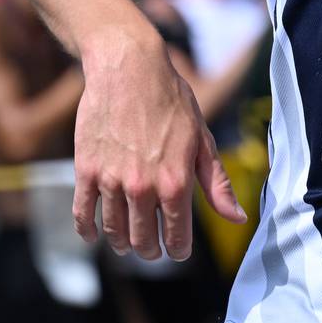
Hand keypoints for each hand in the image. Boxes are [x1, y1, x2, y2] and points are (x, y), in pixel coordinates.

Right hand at [72, 31, 245, 260]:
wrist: (130, 70)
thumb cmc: (172, 102)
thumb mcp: (202, 140)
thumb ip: (217, 184)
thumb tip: (238, 218)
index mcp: (175, 181)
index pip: (176, 235)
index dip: (178, 249)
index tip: (178, 251)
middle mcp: (142, 186)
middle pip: (142, 239)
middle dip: (150, 250)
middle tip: (153, 251)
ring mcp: (111, 180)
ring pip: (114, 230)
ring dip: (121, 243)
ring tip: (127, 244)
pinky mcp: (86, 170)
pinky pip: (83, 213)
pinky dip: (87, 230)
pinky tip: (93, 234)